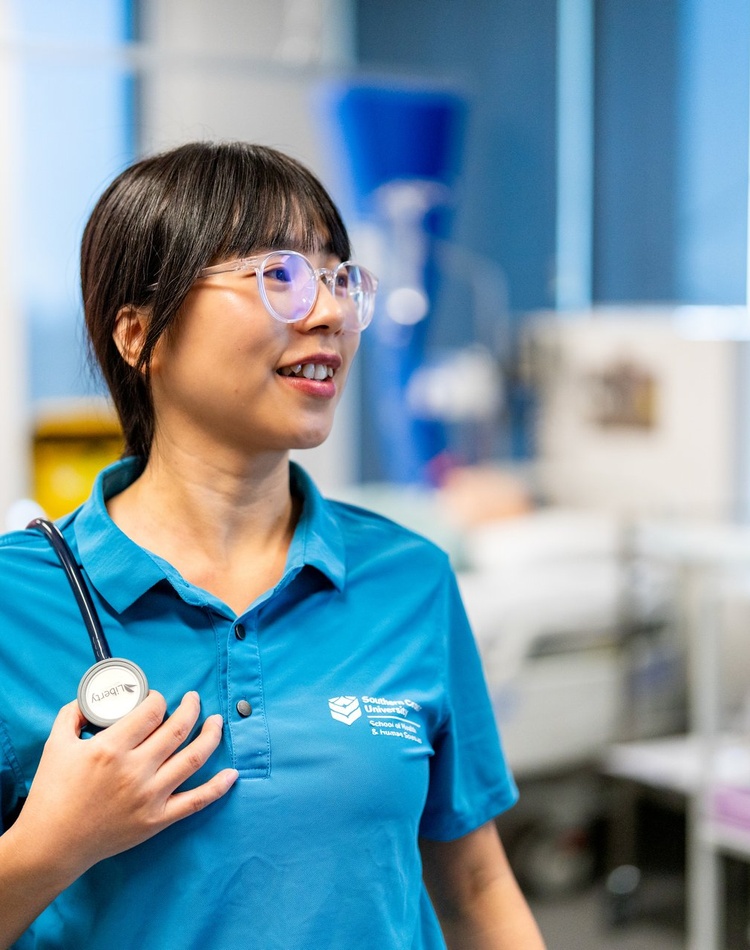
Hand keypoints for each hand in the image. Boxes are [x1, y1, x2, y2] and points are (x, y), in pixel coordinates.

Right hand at [14, 690, 237, 880]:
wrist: (52, 844)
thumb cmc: (52, 794)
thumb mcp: (56, 745)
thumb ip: (73, 715)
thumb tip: (90, 701)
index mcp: (111, 749)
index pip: (151, 712)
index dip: (159, 698)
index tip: (158, 698)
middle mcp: (135, 770)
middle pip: (177, 729)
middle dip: (191, 707)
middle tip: (194, 699)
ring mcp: (150, 796)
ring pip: (193, 758)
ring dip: (210, 735)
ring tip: (217, 721)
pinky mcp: (157, 819)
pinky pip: (196, 801)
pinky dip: (218, 787)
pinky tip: (232, 774)